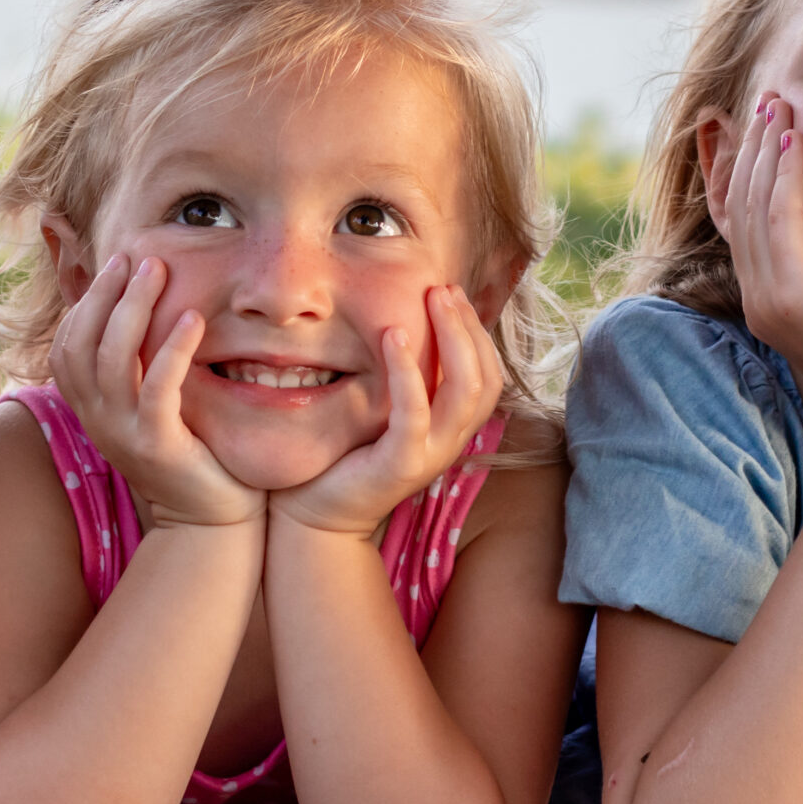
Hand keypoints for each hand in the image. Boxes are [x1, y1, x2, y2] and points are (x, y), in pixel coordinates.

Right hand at [50, 254, 263, 528]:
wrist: (208, 519)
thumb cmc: (187, 453)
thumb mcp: (149, 406)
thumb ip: (137, 369)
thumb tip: (140, 312)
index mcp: (90, 409)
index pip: (67, 345)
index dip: (87, 302)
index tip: (116, 265)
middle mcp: (97, 420)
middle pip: (85, 343)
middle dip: (108, 294)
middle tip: (139, 258)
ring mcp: (123, 433)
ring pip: (114, 360)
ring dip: (135, 309)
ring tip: (160, 273)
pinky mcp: (158, 445)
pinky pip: (157, 388)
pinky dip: (172, 348)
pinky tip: (192, 318)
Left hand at [270, 285, 501, 536]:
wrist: (316, 515)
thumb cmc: (344, 456)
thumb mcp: (382, 410)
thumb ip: (403, 381)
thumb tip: (401, 324)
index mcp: (450, 429)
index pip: (487, 375)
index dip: (476, 332)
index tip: (452, 293)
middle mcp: (450, 442)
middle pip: (485, 378)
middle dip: (469, 326)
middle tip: (445, 287)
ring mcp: (430, 456)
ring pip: (465, 392)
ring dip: (453, 338)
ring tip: (434, 299)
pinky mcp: (402, 465)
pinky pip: (415, 413)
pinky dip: (408, 371)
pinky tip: (392, 334)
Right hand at [714, 98, 802, 418]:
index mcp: (775, 301)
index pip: (746, 223)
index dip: (747, 171)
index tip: (762, 128)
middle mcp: (760, 299)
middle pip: (740, 206)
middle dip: (750, 149)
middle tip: (768, 100)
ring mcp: (769, 299)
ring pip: (752, 207)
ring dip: (763, 151)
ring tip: (778, 105)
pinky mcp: (792, 295)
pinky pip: (778, 221)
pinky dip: (782, 178)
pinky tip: (794, 141)